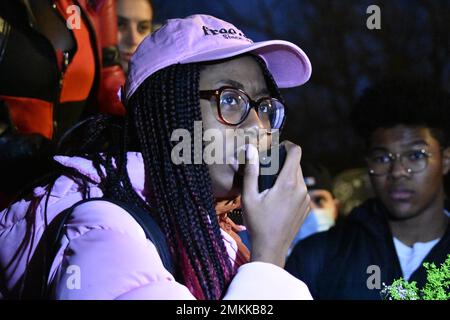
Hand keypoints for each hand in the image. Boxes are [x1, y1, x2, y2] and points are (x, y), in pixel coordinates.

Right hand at [241, 141, 309, 267]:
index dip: (288, 145)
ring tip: (271, 184)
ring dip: (287, 175)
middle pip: (296, 164)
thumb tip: (250, 149)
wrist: (271, 248)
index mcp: (288, 183)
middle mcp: (301, 189)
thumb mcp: (249, 196)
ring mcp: (306, 199)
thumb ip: (251, 171)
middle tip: (267, 168)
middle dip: (283, 161)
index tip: (277, 146)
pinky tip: (277, 198)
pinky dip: (291, 187)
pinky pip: (300, 189)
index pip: (296, 152)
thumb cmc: (257, 222)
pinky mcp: (306, 208)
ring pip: (299, 177)